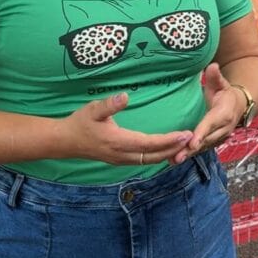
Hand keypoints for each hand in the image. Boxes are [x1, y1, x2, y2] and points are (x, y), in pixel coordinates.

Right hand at [62, 93, 192, 165]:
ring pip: (149, 161)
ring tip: (182, 146)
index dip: (169, 140)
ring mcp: (120, 160)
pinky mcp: (119, 160)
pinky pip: (143, 161)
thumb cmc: (80, 122)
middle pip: (154, 157)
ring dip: (167, 155)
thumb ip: (109, 104)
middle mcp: (122, 155)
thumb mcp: (93, 110)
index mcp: (118, 142)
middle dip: (173, 149)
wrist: (65, 141)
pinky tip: (165, 151)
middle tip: (191, 140)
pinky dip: (157, 157)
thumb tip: (125, 96)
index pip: (150, 144)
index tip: (185, 134)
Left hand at [171, 63, 244, 164]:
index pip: (211, 124)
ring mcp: (219, 137)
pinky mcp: (214, 142)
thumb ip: (216, 76)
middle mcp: (223, 129)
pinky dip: (190, 155)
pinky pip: (202, 149)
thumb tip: (212, 66)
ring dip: (188, 155)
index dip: (202, 133)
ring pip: (203, 148)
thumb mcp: (221, 83)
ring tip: (173, 161)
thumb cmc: (225, 92)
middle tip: (176, 156)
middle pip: (206, 140)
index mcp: (224, 113)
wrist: (238, 106)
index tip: (192, 142)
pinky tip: (175, 160)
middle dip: (191, 149)